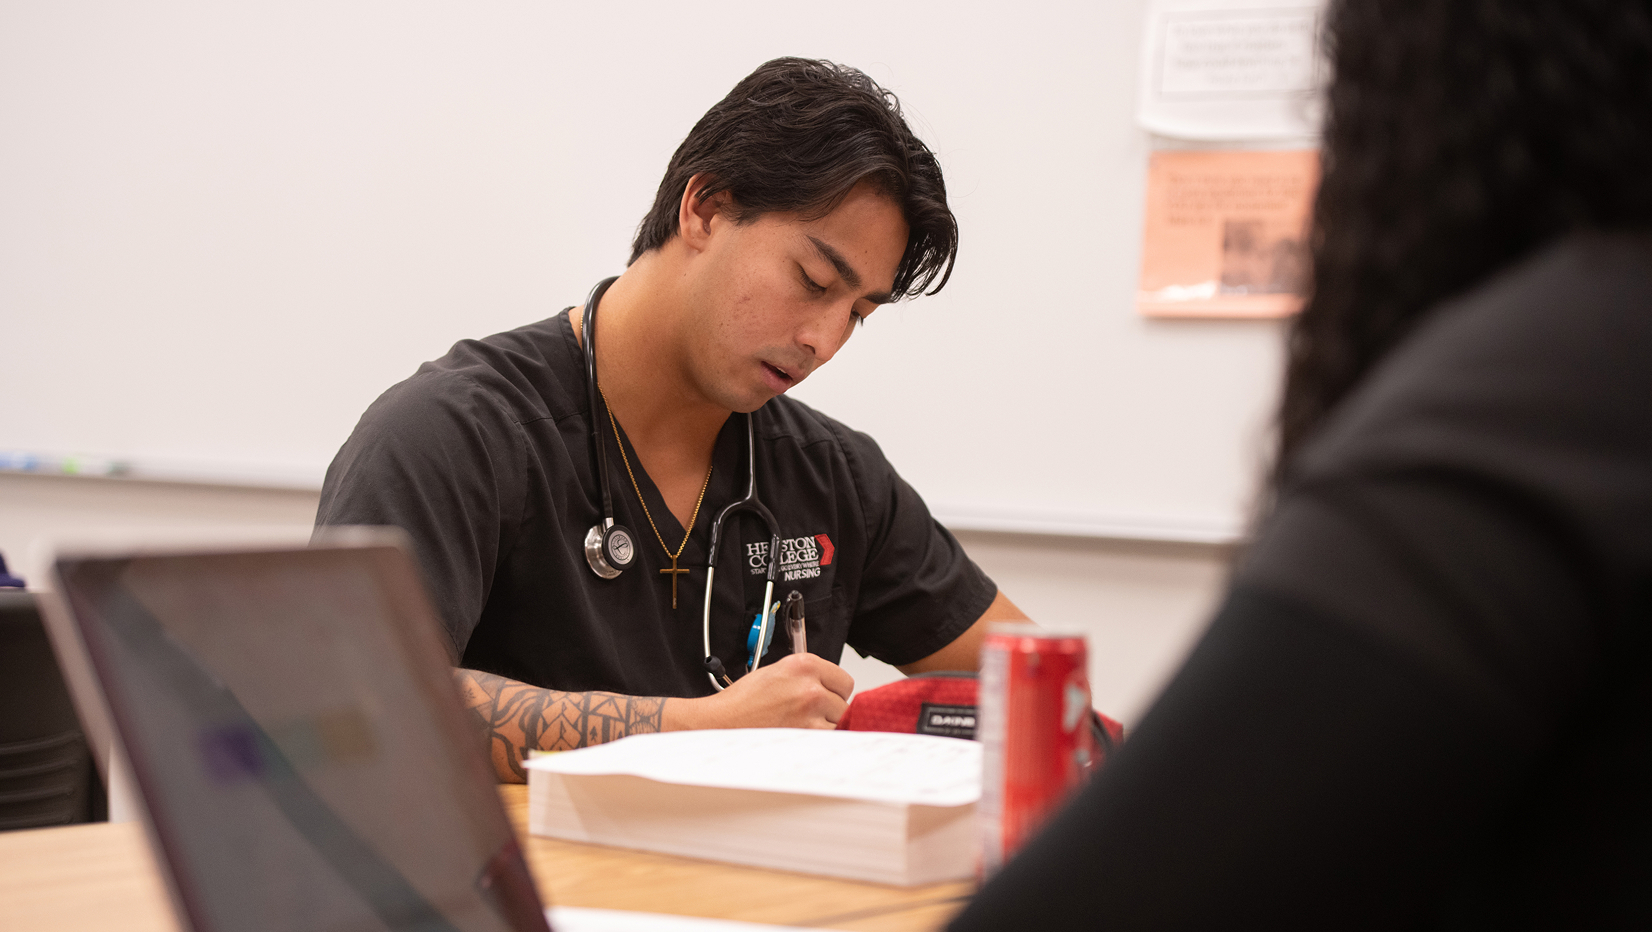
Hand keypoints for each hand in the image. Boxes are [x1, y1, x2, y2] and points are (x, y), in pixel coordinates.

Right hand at [663, 653, 853, 731]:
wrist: (721, 723)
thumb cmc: (743, 702)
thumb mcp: (777, 672)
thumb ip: (808, 676)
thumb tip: (830, 688)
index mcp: (803, 664)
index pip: (844, 680)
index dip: (833, 691)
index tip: (825, 696)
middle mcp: (810, 686)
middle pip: (844, 702)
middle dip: (830, 710)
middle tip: (806, 714)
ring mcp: (810, 712)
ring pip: (840, 722)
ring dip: (827, 727)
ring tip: (801, 726)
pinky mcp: (807, 735)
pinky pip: (831, 739)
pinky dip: (821, 741)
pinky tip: (802, 738)